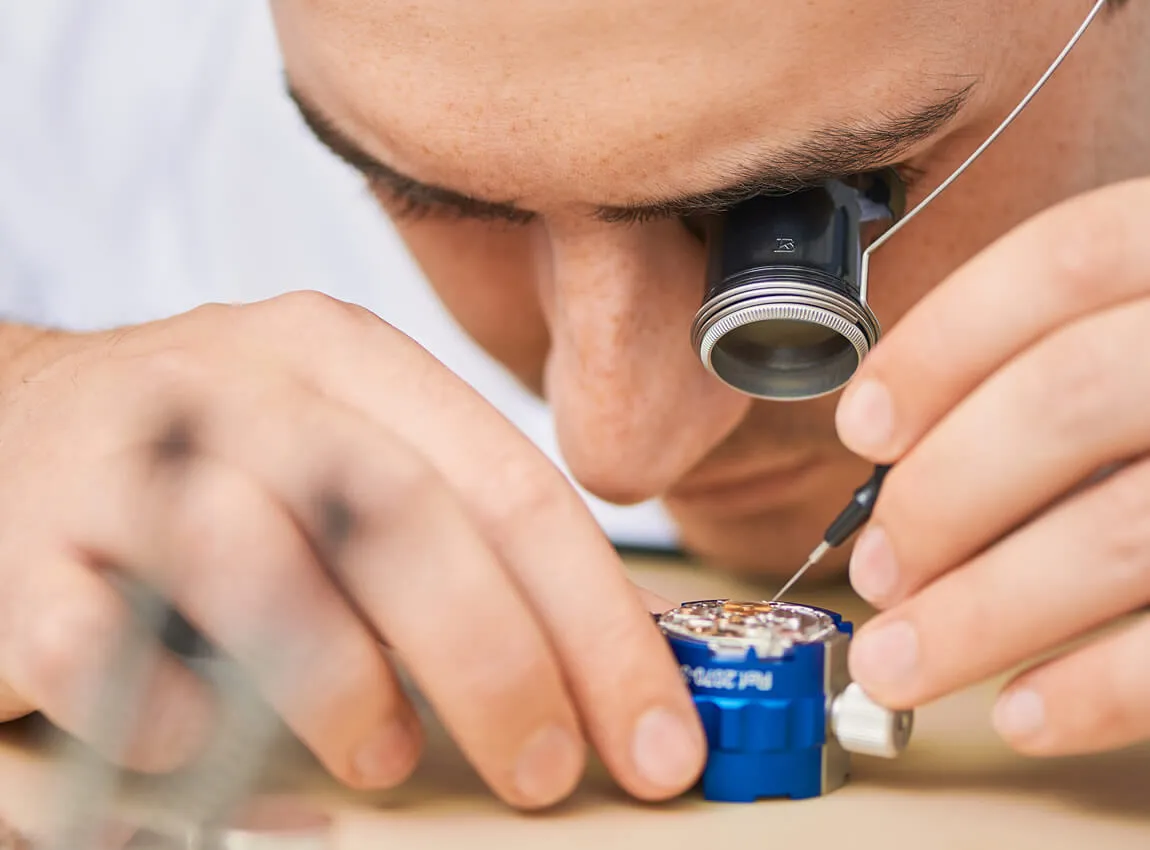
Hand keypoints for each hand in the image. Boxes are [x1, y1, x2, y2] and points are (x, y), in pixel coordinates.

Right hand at [0, 293, 704, 807]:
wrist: (7, 424)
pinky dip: (177, 718)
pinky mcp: (22, 553)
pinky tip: (212, 744)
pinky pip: (104, 649)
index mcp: (345, 358)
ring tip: (388, 757)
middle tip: (543, 767)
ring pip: (259, 560)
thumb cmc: (212, 463)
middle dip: (499, 660)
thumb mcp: (347, 453)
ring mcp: (121, 461)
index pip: (509, 486)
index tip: (654, 735)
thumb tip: (606, 658)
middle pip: (399, 515)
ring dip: (346, 682)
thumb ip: (462, 536)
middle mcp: (240, 386)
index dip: (597, 622)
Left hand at [834, 177, 1149, 755]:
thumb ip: (1076, 361)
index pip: (1063, 262)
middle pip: (1070, 399)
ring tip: (900, 661)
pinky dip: (1099, 691)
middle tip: (878, 569)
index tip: (864, 428)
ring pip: (1120, 533)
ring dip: (980, 613)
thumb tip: (907, 448)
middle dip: (942, 496)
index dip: (943, 345)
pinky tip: (1022, 712)